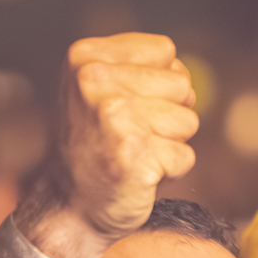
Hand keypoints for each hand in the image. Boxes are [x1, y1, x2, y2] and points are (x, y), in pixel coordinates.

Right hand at [22, 33, 197, 257]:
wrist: (68, 205)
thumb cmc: (94, 145)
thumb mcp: (101, 90)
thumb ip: (142, 69)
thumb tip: (189, 84)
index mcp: (86, 57)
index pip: (164, 51)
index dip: (157, 83)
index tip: (125, 106)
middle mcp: (94, 82)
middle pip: (181, 84)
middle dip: (167, 113)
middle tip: (129, 135)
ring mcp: (113, 118)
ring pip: (187, 120)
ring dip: (168, 143)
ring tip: (133, 153)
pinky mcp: (133, 155)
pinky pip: (184, 156)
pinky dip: (169, 171)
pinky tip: (137, 175)